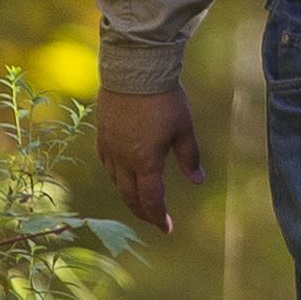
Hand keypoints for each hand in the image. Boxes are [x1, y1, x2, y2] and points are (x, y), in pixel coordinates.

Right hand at [96, 86, 204, 233]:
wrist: (134, 70)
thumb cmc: (164, 98)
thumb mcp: (183, 128)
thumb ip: (190, 157)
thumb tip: (198, 181)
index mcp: (145, 161)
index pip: (151, 199)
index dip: (159, 216)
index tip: (167, 229)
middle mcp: (123, 159)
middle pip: (130, 196)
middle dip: (143, 211)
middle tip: (154, 220)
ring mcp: (110, 147)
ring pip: (116, 181)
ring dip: (128, 195)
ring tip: (139, 201)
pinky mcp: (102, 134)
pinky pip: (106, 163)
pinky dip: (116, 176)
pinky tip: (121, 175)